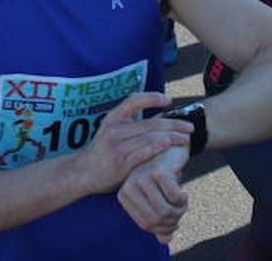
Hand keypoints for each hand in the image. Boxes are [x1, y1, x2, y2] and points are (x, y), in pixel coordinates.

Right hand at [75, 92, 190, 194]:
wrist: (82, 174)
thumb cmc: (101, 154)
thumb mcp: (110, 133)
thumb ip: (130, 128)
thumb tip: (159, 124)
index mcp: (112, 119)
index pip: (133, 100)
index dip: (151, 98)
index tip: (168, 100)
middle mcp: (115, 130)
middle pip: (149, 122)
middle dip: (173, 123)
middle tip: (189, 126)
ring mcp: (117, 146)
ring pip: (150, 136)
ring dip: (171, 136)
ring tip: (186, 138)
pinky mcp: (121, 162)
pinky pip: (143, 152)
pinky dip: (158, 146)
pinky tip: (170, 144)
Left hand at [118, 143, 190, 242]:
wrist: (173, 146)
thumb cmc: (165, 176)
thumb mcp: (159, 198)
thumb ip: (159, 220)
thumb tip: (165, 240)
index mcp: (125, 194)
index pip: (146, 224)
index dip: (163, 226)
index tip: (173, 219)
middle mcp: (129, 186)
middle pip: (155, 219)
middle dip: (174, 219)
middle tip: (182, 210)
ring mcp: (141, 178)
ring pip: (165, 211)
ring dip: (179, 210)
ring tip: (184, 201)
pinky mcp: (157, 171)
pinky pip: (174, 197)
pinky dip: (182, 198)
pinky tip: (183, 191)